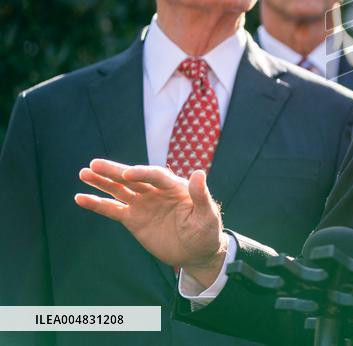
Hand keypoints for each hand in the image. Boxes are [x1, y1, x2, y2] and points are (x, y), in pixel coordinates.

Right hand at [75, 159, 226, 284]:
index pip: (156, 176)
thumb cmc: (206, 231)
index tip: (127, 174)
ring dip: (102, 182)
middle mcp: (156, 192)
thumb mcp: (207, 214)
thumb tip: (199, 173)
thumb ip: (201, 195)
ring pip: (120, 190)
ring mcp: (143, 204)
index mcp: (175, 187)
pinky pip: (112, 209)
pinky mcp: (133, 219)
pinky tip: (80, 197)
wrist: (197, 252)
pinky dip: (97, 204)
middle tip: (94, 164)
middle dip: (115, 171)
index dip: (142, 173)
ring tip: (84, 173)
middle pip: (133, 179)